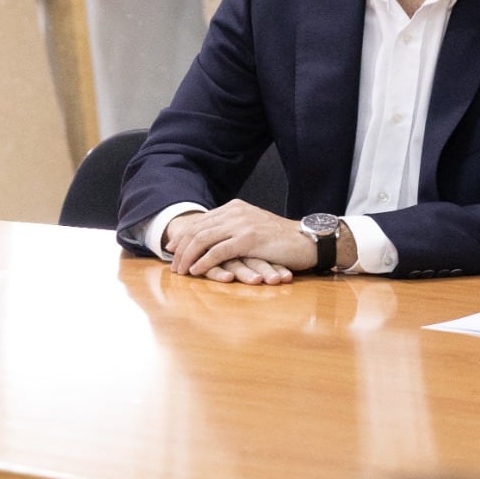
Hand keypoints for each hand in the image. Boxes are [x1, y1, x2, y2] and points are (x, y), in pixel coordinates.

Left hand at [165, 202, 326, 279]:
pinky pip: (218, 251)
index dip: (183, 236)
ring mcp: (242, 224)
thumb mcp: (254, 227)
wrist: (307, 240)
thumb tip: (215, 240)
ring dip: (188, 256)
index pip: (201, 220)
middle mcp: (236, 212)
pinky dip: (204, 262)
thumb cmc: (282, 239)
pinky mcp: (249, 239)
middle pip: (198, 229)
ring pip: (203, 239)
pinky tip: (197, 271)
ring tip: (181, 271)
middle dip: (181, 248)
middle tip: (173, 265)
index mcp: (235, 207)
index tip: (172, 250)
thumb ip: (235, 229)